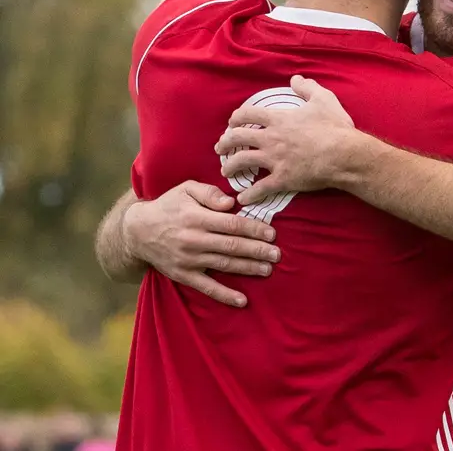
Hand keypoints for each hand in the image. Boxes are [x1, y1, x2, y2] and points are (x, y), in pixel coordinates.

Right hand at [123, 181, 280, 306]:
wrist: (137, 231)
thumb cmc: (169, 206)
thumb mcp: (186, 189)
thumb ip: (210, 193)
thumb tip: (231, 203)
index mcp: (196, 217)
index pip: (231, 224)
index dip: (253, 229)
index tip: (272, 233)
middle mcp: (193, 240)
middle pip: (232, 246)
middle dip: (257, 250)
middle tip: (277, 254)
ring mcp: (188, 260)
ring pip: (224, 265)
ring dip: (248, 269)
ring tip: (268, 270)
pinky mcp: (183, 275)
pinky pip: (206, 287)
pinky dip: (224, 295)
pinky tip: (242, 300)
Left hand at [215, 74, 362, 204]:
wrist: (344, 154)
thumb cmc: (335, 127)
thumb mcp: (324, 100)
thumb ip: (307, 87)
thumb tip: (296, 79)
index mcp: (278, 119)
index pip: (247, 114)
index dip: (236, 118)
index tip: (232, 122)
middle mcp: (271, 138)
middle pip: (237, 138)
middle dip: (225, 142)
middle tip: (220, 147)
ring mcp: (274, 160)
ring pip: (242, 162)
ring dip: (230, 166)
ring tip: (225, 170)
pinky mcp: (282, 179)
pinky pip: (259, 188)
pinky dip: (249, 195)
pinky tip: (242, 198)